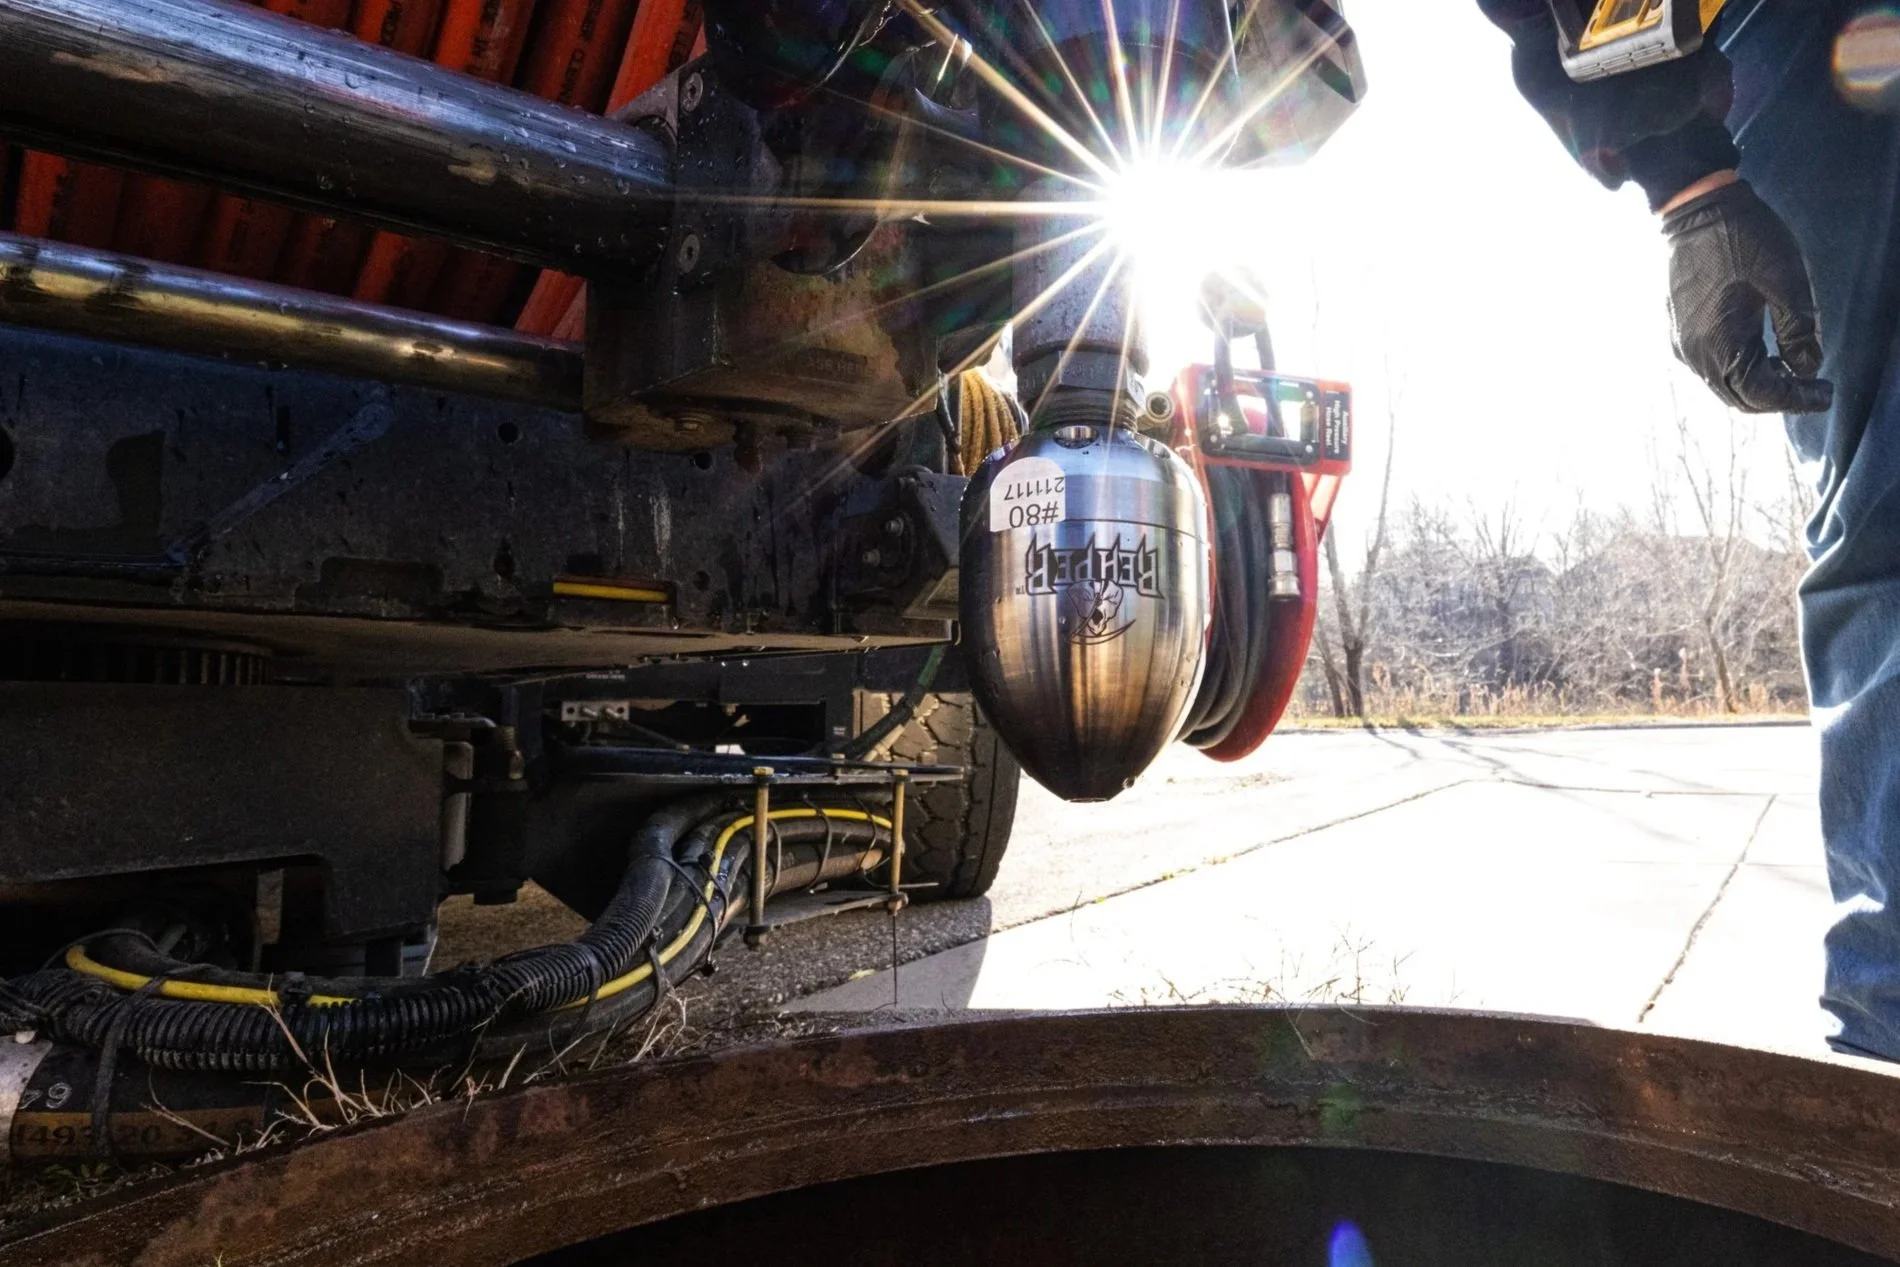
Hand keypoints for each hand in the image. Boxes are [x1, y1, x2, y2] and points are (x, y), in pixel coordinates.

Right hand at [1662, 177, 1833, 414]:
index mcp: (1719, 342)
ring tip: (1793, 371)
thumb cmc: (1741, 236)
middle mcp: (1694, 352)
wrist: (1693, 208)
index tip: (1827, 392)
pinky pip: (1712, 367)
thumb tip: (1808, 367)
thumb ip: (1798, 327)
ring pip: (1724, 384)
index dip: (1796, 399)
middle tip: (1815, 388)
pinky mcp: (1680, 330)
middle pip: (1739, 397)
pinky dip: (1740, 371)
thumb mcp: (1784, 277)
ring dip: (1759, 386)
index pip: (1760, 393)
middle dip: (1779, 398)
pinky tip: (1763, 355)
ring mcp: (1683, 342)